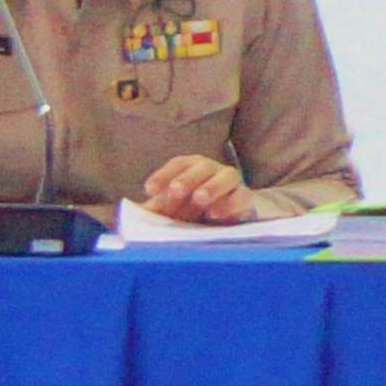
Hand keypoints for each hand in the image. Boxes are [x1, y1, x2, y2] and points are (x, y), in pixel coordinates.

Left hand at [132, 154, 261, 224]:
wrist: (228, 220)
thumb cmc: (193, 211)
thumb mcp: (173, 210)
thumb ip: (158, 210)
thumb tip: (139, 212)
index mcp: (192, 168)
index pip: (178, 164)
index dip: (163, 175)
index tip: (149, 189)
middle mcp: (213, 170)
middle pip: (202, 166)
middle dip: (188, 178)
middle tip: (175, 191)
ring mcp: (232, 183)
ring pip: (227, 176)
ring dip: (213, 186)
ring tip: (200, 199)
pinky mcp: (246, 199)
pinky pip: (243, 196)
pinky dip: (231, 203)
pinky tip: (216, 213)